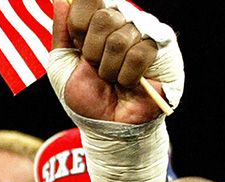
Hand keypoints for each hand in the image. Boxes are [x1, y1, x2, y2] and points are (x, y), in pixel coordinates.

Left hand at [54, 0, 164, 123]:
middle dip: (92, 53)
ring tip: (113, 79)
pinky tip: (130, 83)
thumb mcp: (61, 65)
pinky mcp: (164, 48)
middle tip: (96, 68)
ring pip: (121, 39)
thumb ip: (60, 32)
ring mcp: (145, 31)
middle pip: (104, 18)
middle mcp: (123, 19)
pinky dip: (128, 75)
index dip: (79, 25)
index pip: (88, 1)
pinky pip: (141, 53)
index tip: (78, 46)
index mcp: (98, 19)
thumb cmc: (86, 96)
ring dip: (109, 69)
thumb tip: (60, 0)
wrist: (105, 126)